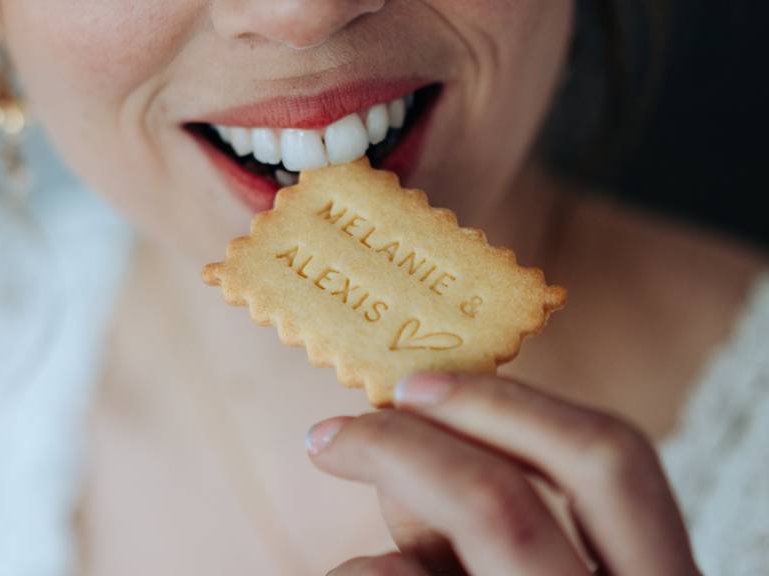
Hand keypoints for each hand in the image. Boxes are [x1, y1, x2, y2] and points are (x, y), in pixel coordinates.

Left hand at [306, 373, 699, 574]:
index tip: (413, 386)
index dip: (508, 405)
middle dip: (403, 449)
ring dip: (371, 561)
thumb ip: (485, 522)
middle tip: (331, 431)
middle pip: (500, 503)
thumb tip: (404, 438)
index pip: (612, 463)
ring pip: (405, 575)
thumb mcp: (527, 574)